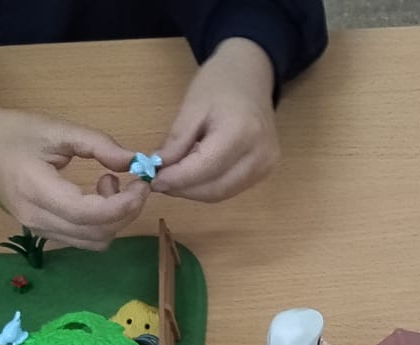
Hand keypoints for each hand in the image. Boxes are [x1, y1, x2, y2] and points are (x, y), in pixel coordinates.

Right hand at [0, 101, 147, 250]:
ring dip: (114, 219)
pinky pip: (83, 239)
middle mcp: (36, 217)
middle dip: (125, 211)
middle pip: (96, 233)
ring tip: (109, 184)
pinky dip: (101, 223)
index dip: (122, 205)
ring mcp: (38, 230)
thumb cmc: (12, 132)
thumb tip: (134, 161)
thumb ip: (97, 144)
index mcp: (35, 187)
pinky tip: (96, 196)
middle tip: (132, 182)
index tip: (141, 184)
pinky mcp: (43, 233)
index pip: (88, 213)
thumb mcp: (55, 128)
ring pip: (93, 242)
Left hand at [153, 38, 280, 202]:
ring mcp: (266, 166)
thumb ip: (176, 141)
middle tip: (159, 182)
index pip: (205, 168)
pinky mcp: (265, 171)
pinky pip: (231, 188)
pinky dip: (208, 187)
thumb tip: (159, 169)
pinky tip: (193, 175)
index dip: (177, 179)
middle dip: (184, 190)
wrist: (251, 75)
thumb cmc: (220, 83)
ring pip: (222, 193)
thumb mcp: (192, 106)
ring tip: (173, 179)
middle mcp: (259, 155)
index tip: (153, 181)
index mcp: (241, 131)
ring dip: (194, 192)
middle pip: (215, 188)